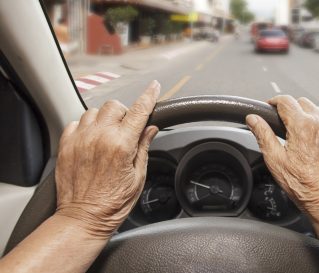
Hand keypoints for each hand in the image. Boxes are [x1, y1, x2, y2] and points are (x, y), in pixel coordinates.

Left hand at [55, 81, 159, 237]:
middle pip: (114, 106)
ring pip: (94, 111)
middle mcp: (99, 137)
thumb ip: (143, 147)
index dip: (149, 96)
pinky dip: (85, 126)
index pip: (139, 111)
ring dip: (104, 119)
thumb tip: (150, 129)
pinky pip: (75, 122)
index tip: (154, 87)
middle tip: (126, 129)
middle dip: (124, 113)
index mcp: (121, 145)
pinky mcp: (66, 146)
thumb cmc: (112, 203)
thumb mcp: (138, 177)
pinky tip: (91, 140)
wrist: (83, 218)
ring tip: (106, 135)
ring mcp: (80, 140)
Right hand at [246, 96, 318, 217]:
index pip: (285, 100)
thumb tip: (253, 119)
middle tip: (283, 124)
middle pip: (301, 102)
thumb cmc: (304, 185)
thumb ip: (262, 134)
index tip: (269, 107)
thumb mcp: (275, 160)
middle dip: (290, 109)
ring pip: (318, 110)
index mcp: (303, 125)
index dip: (273, 102)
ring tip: (300, 133)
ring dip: (307, 115)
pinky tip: (316, 139)